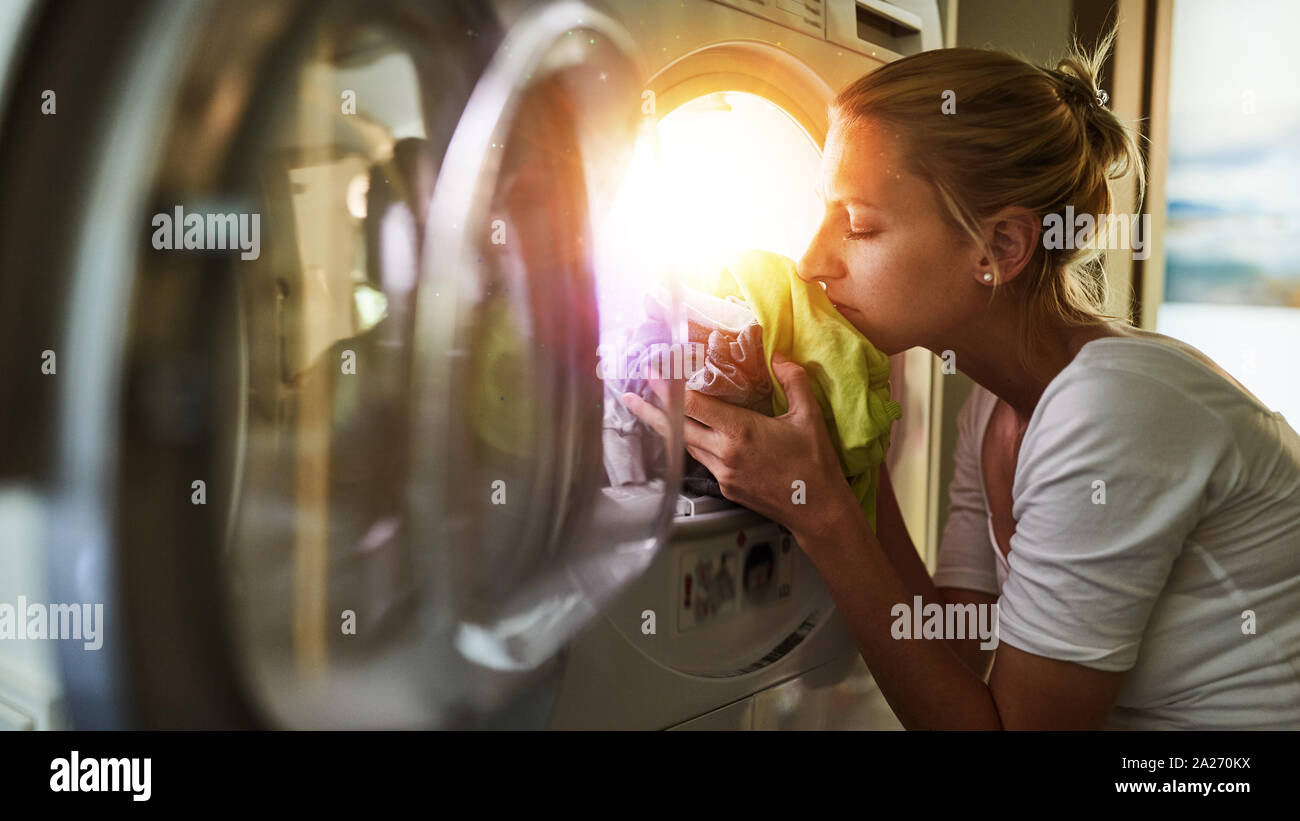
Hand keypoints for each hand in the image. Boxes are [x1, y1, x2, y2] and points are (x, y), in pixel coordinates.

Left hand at [619, 353, 862, 548]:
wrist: (817, 509)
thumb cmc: (815, 464)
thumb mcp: (809, 415)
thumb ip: (793, 380)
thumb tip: (779, 355)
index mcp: (740, 432)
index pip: (693, 406)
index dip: (669, 387)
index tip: (653, 372)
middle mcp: (724, 454)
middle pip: (676, 428)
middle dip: (650, 410)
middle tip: (631, 395)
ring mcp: (722, 474)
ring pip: (687, 446)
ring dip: (670, 428)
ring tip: (652, 412)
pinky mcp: (726, 488)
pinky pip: (703, 461)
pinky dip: (694, 445)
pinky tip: (693, 435)